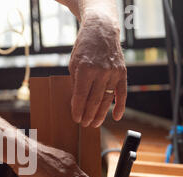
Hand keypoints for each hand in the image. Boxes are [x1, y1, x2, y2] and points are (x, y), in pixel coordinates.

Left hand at [69, 10, 126, 127]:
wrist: (101, 31)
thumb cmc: (84, 49)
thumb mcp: (73, 64)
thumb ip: (75, 83)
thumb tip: (77, 104)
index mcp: (85, 70)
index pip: (80, 96)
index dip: (77, 110)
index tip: (76, 119)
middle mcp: (100, 72)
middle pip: (94, 101)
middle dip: (88, 115)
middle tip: (84, 124)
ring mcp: (113, 72)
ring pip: (107, 100)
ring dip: (101, 114)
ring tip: (95, 124)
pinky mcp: (122, 73)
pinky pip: (122, 93)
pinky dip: (120, 106)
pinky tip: (117, 117)